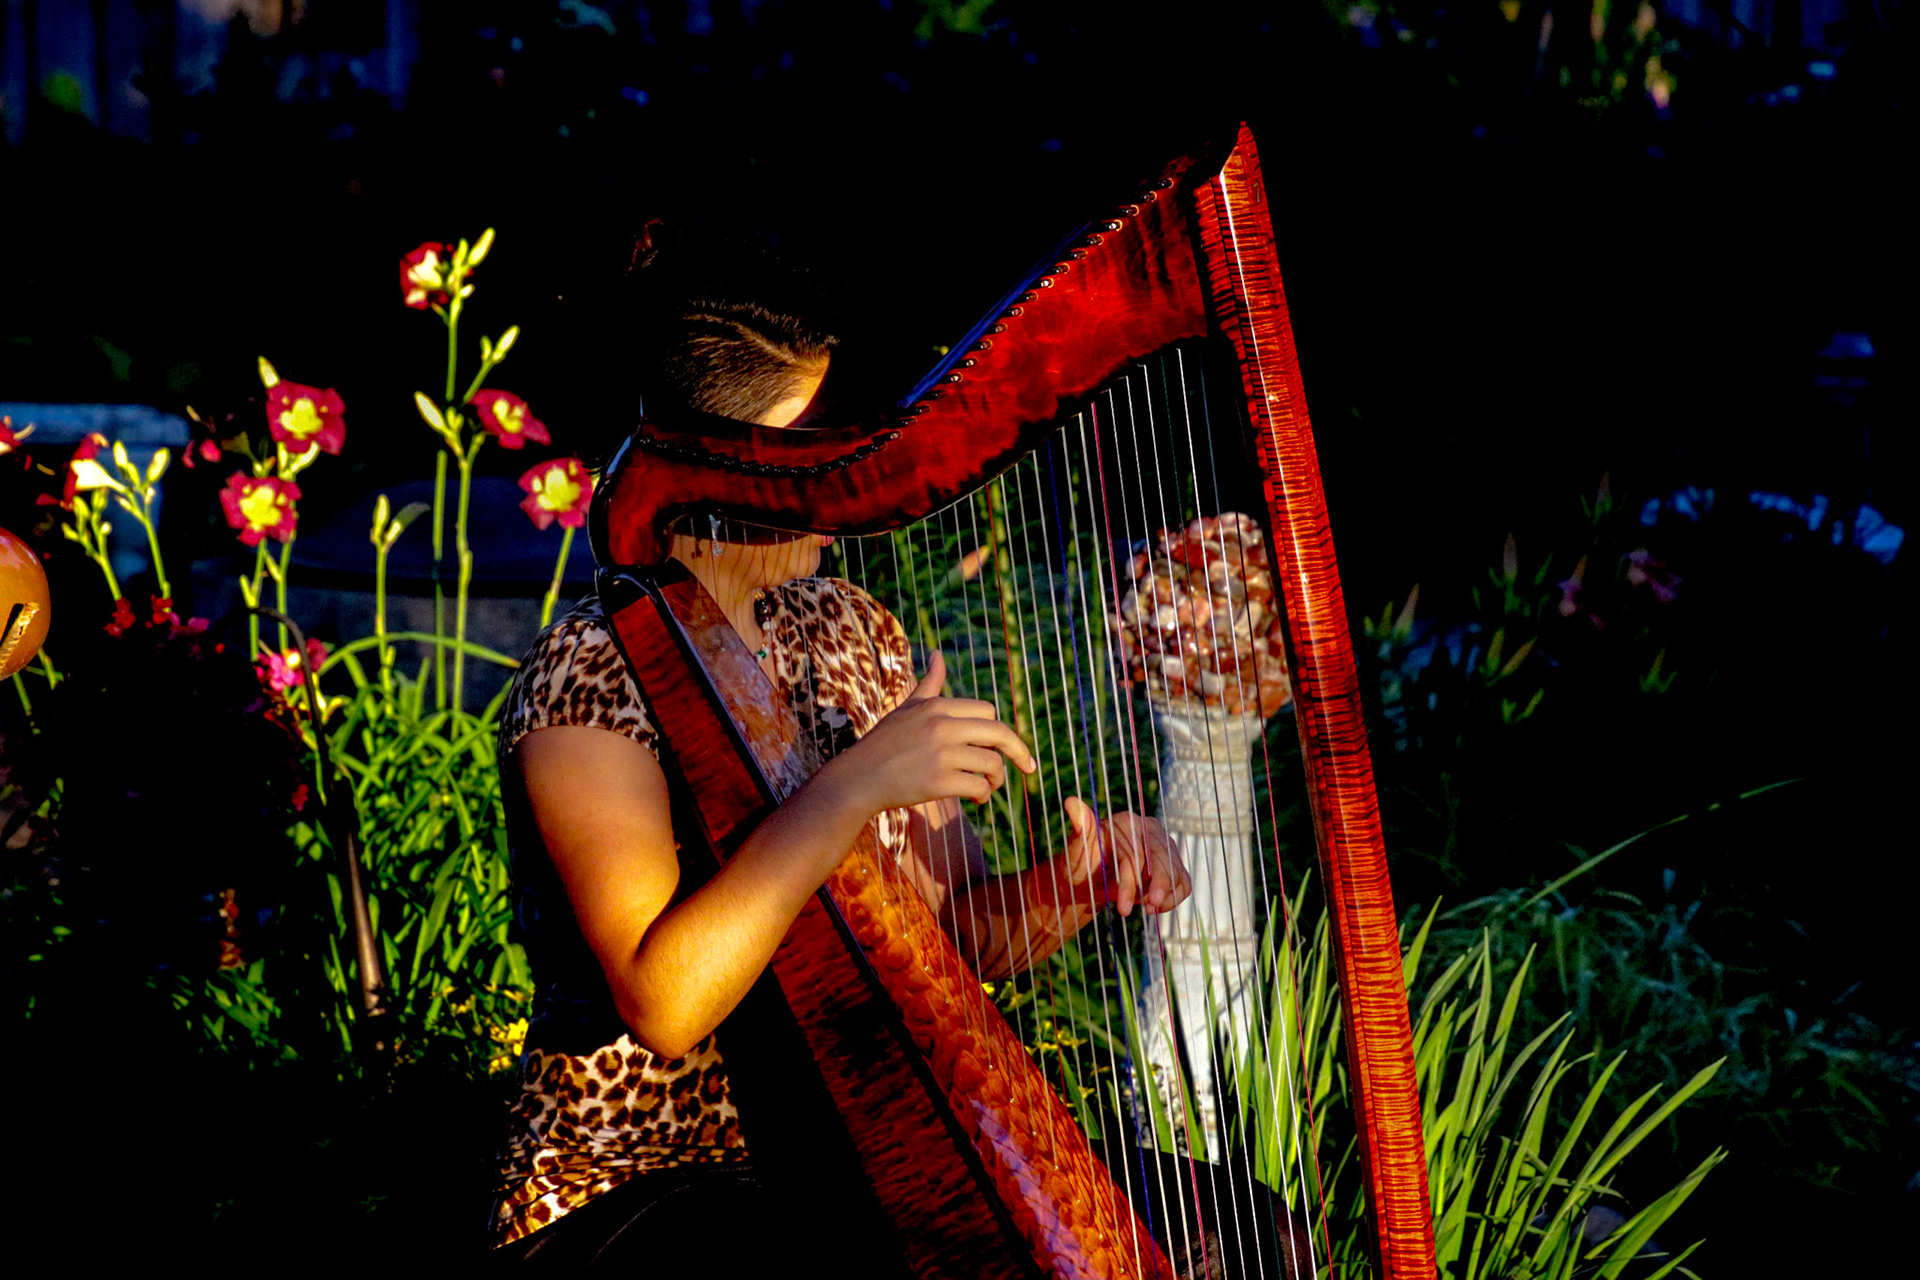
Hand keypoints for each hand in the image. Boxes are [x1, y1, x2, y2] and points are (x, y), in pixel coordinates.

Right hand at [827, 652, 1036, 815]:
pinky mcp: (939, 782)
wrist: (857, 779)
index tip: (1007, 747)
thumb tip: (938, 653)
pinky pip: (979, 787)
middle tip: (1027, 767)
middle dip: (1018, 752)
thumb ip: (930, 682)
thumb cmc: (884, 744)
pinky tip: (976, 799)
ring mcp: (941, 753)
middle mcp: (941, 725)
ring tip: (988, 787)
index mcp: (937, 706)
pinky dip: (984, 795)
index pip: (987, 712)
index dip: (1000, 732)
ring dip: (997, 780)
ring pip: (992, 764)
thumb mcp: (907, 707)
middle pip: (1000, 734)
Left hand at [1035, 797, 1189, 918]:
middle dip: (1157, 888)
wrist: (1088, 879)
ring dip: (1163, 896)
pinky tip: (1151, 907)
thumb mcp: (1078, 849)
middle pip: (1164, 861)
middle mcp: (1150, 830)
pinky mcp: (1172, 864)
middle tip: (1147, 910)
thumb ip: (1080, 827)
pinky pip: (1183, 884)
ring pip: (1177, 874)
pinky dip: (1171, 899)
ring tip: (1143, 908)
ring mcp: (1164, 847)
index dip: (1131, 882)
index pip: (1137, 853)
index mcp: (1128, 822)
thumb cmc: (1081, 863)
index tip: (1123, 908)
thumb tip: (1070, 801)